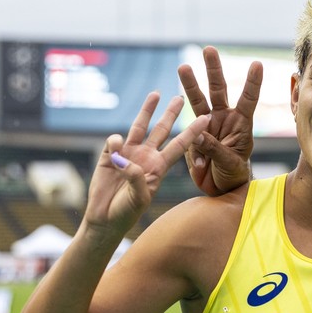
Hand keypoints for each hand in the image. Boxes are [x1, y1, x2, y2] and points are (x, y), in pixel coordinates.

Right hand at [86, 93, 209, 236]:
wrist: (105, 219)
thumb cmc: (127, 212)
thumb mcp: (139, 199)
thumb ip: (137, 179)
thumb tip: (124, 159)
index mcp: (159, 167)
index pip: (180, 146)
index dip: (192, 132)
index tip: (206, 119)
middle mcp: (146, 157)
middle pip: (161, 130)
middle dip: (171, 114)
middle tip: (180, 97)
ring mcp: (128, 154)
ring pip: (140, 127)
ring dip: (147, 110)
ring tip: (156, 94)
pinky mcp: (109, 155)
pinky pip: (114, 141)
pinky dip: (115, 142)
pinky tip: (114, 153)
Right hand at [178, 46, 259, 195]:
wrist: (220, 189)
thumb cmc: (234, 175)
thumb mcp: (230, 163)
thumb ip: (215, 149)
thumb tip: (198, 133)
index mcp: (241, 124)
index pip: (248, 99)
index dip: (252, 82)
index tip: (257, 63)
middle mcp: (224, 119)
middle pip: (218, 90)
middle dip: (213, 70)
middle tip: (209, 49)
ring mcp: (207, 126)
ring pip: (198, 101)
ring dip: (190, 85)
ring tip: (184, 67)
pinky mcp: (192, 135)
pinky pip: (187, 131)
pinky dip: (190, 141)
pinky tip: (198, 158)